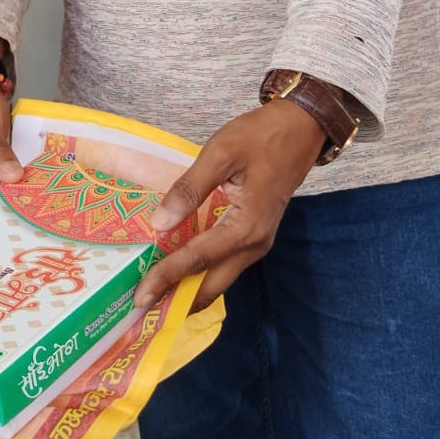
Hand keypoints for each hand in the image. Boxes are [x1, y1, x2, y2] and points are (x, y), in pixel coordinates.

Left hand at [135, 100, 324, 310]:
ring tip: (154, 294)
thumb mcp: (220, 152)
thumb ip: (189, 189)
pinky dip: (200, 273)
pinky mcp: (254, 235)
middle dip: (175, 299)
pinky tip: (178, 270)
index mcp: (246, 226)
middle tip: (141, 309)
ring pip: (219, 278)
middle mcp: (254, 244)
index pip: (197, 259)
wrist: (301, 129)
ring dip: (187, 289)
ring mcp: (257, 243)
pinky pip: (224, 264)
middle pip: (211, 284)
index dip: (165, 277)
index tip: (138, 297)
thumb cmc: (260, 136)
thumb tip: (159, 224)